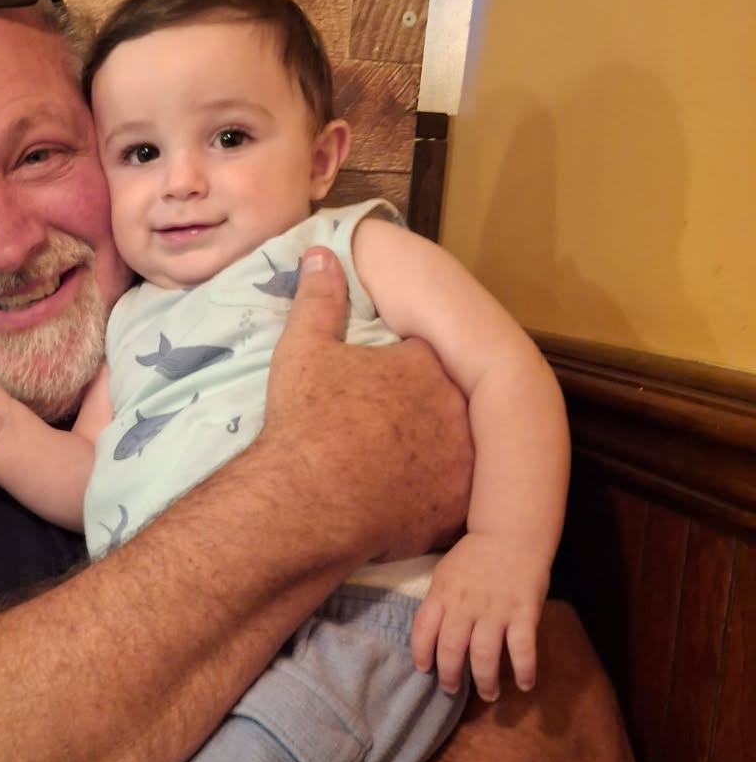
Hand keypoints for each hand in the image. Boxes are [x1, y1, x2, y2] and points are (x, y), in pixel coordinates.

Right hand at [263, 248, 472, 563]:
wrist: (304, 501)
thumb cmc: (305, 421)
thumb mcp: (302, 350)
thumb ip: (318, 299)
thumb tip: (321, 254)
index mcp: (422, 365)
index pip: (424, 356)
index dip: (401, 369)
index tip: (378, 384)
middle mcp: (454, 409)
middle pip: (447, 402)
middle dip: (423, 410)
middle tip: (384, 427)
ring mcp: (460, 462)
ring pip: (457, 450)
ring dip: (435, 452)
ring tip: (394, 463)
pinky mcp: (453, 508)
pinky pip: (452, 498)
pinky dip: (432, 497)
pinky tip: (403, 498)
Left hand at [410, 531, 549, 700]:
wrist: (511, 532)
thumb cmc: (476, 555)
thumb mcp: (446, 573)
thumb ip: (439, 601)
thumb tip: (431, 633)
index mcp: (443, 594)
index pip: (423, 629)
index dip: (421, 653)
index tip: (425, 670)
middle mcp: (465, 605)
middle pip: (451, 649)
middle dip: (449, 676)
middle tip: (452, 690)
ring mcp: (495, 610)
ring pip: (484, 656)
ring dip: (485, 681)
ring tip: (488, 694)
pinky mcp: (524, 612)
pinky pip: (523, 649)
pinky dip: (524, 671)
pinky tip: (525, 684)